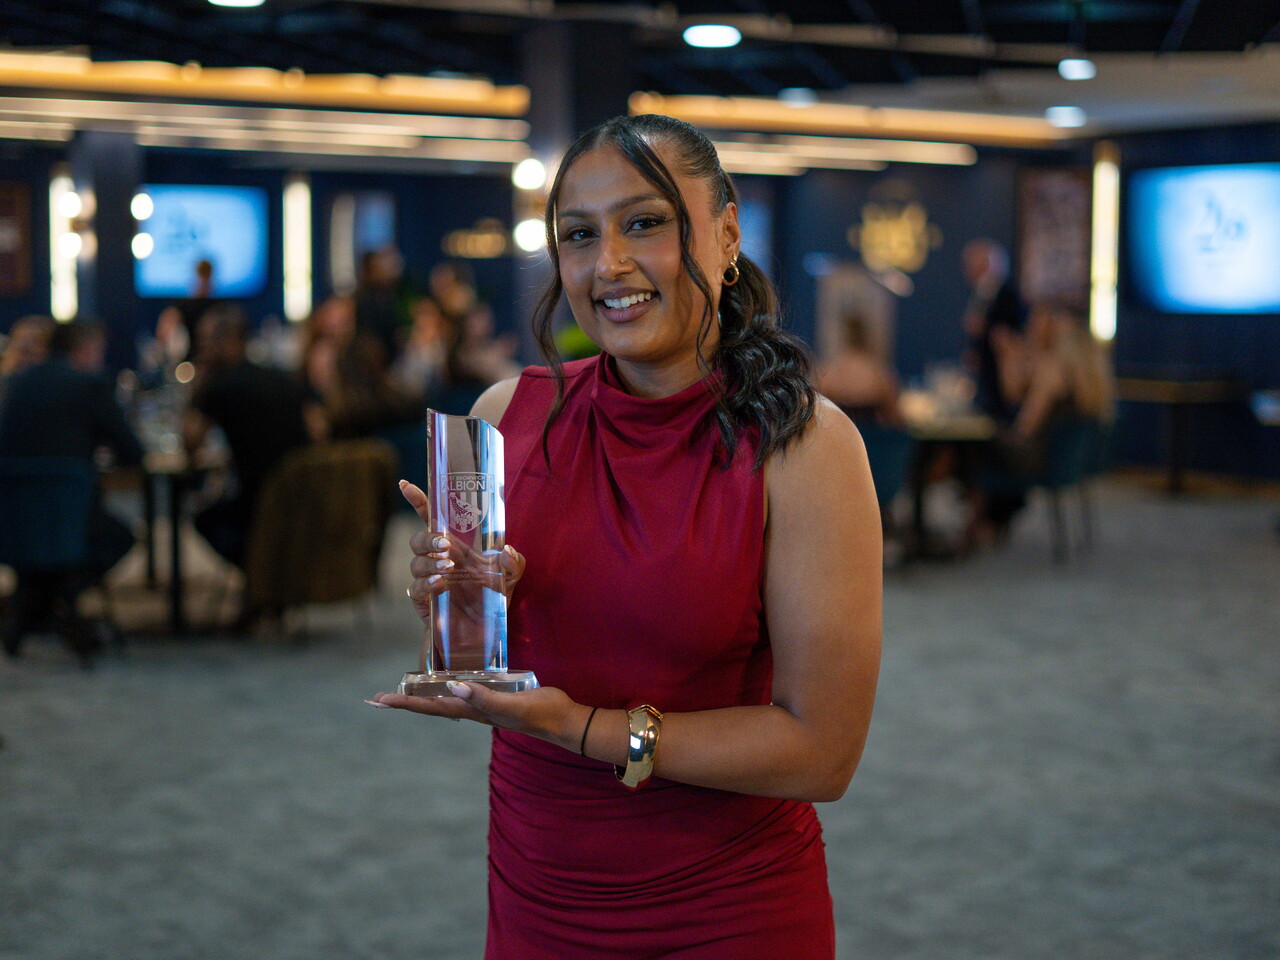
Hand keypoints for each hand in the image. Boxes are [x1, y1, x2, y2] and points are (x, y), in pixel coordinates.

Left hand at [366, 682, 589, 752]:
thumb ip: (483, 697)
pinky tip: (446, 687)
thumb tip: (453, 687)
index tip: (379, 700)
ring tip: (402, 694)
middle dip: (404, 702)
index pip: (431, 707)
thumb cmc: (540, 712)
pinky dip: (446, 690)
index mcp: (472, 711)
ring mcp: (483, 706)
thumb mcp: (512, 704)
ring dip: (421, 698)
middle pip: (430, 706)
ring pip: (444, 701)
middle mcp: (472, 710)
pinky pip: (462, 694)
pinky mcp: (494, 699)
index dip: (405, 703)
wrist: (564, 722)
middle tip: (377, 699)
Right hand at [399, 480, 525, 627]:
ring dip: (430, 562)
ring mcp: (429, 580)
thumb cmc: (493, 600)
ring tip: (448, 568)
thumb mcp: (512, 578)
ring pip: (415, 563)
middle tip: (444, 545)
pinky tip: (441, 584)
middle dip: (427, 538)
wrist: (486, 634)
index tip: (405, 486)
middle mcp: (439, 560)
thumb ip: (514, 563)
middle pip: (418, 540)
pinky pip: (417, 589)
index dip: (418, 501)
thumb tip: (506, 551)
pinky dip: (427, 584)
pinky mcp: (424, 602)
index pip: (432, 519)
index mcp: (456, 547)